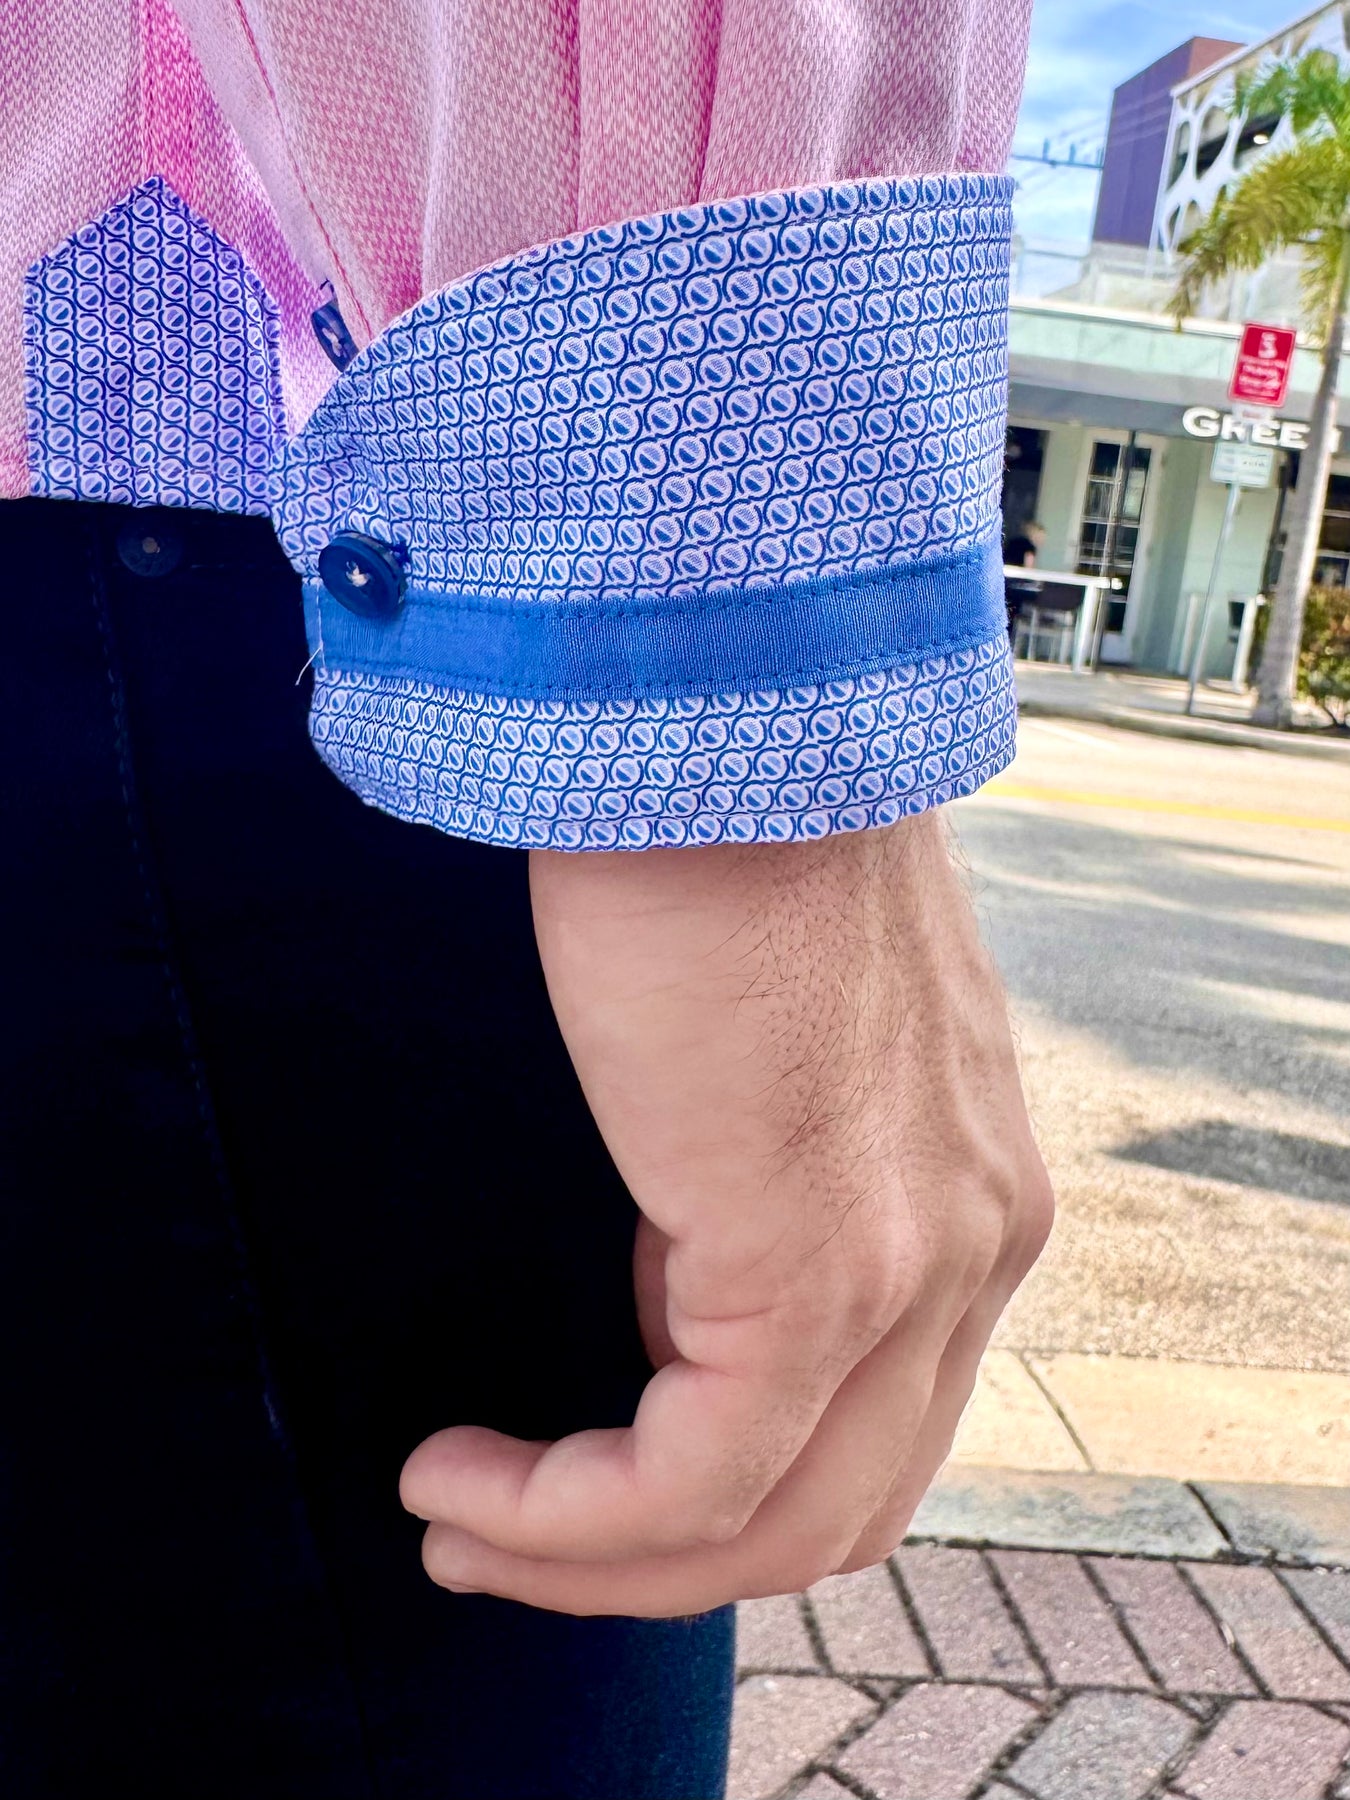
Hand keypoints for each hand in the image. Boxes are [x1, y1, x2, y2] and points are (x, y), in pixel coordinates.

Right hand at [400, 812, 1051, 1615]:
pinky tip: (458, 1479)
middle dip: (655, 1562)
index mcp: (972, 1197)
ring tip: (463, 1527)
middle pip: (837, 1511)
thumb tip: (682, 1282)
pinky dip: (567, 1517)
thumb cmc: (718, 846)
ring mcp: (915, 1262)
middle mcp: (976, 1247)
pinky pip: (693, 1478)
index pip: (868, 1428)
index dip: (717, 1494)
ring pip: (775, 1524)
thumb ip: (759, 1180)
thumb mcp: (770, 1053)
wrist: (722, 718)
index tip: (572, 1482)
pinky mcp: (818, 1258)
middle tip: (503, 1540)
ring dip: (598, 1562)